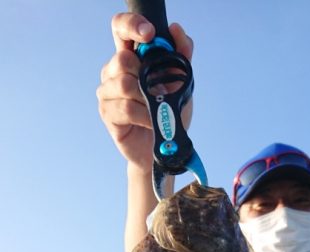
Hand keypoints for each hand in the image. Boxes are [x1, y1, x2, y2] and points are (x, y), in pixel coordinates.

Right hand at [97, 13, 193, 173]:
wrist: (163, 148)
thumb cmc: (168, 113)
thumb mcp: (181, 83)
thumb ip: (181, 55)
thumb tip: (175, 29)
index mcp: (131, 56)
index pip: (121, 28)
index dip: (131, 25)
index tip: (149, 34)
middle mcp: (114, 70)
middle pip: (122, 59)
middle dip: (145, 76)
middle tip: (158, 92)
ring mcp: (107, 92)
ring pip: (124, 84)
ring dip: (147, 100)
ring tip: (156, 111)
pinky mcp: (107, 113)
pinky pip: (126, 108)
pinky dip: (144, 116)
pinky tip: (150, 122)